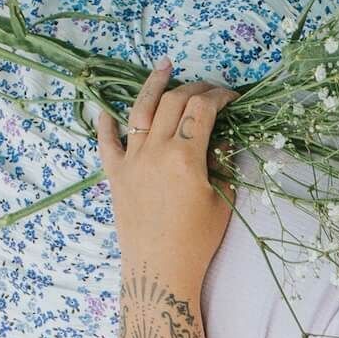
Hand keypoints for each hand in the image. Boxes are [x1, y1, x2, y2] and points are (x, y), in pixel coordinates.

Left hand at [97, 59, 239, 274]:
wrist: (159, 270)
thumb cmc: (197, 241)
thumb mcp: (221, 200)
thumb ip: (222, 162)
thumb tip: (221, 137)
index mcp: (185, 157)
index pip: (202, 109)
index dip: (219, 96)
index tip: (232, 97)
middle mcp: (155, 150)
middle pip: (174, 101)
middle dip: (195, 88)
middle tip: (209, 88)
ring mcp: (131, 159)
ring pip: (140, 109)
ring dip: (154, 84)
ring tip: (164, 67)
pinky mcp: (115, 173)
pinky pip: (107, 139)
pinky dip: (107, 120)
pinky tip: (109, 107)